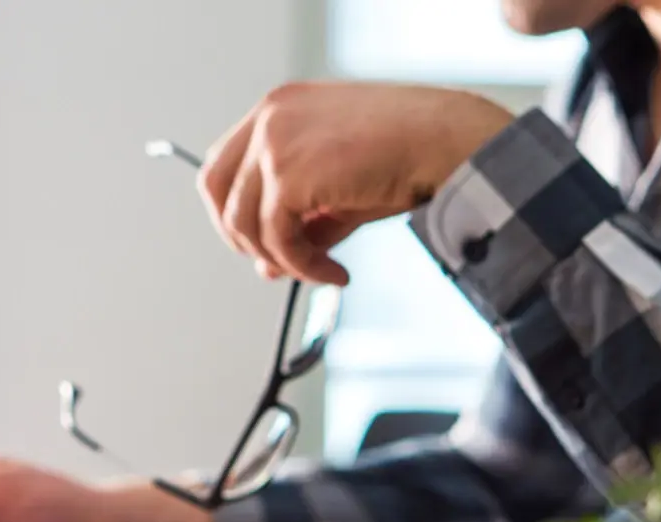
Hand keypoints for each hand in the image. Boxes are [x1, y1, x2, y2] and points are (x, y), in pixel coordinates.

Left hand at [198, 80, 512, 284]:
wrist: (444, 142)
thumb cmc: (407, 153)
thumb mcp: (341, 187)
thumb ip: (302, 220)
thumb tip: (268, 267)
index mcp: (280, 108)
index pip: (225, 162)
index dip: (234, 211)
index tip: (259, 243)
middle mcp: (270, 117)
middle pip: (215, 189)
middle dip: (239, 237)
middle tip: (274, 267)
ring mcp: (274, 143)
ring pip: (244, 224)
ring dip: (283, 261)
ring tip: (323, 273)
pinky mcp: (286, 176)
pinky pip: (277, 242)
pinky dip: (304, 268)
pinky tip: (335, 274)